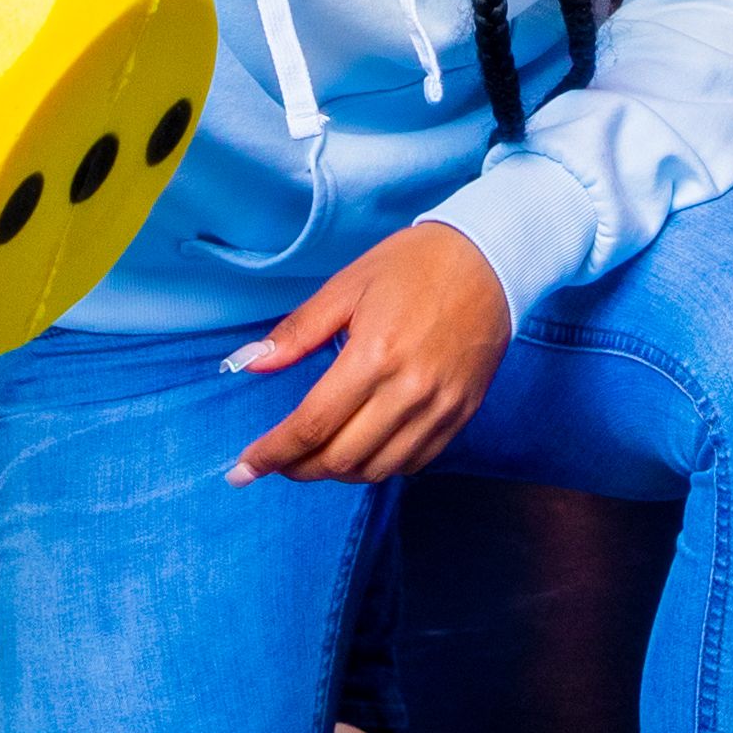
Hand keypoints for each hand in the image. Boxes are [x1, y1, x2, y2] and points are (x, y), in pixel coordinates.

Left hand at [226, 224, 508, 483]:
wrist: (490, 260)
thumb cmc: (414, 265)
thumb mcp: (346, 286)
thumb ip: (296, 333)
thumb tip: (246, 364)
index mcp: (374, 355)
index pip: (311, 426)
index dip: (271, 454)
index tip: (242, 469)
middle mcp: (409, 391)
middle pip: (340, 458)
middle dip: (297, 469)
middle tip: (274, 461)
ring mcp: (440, 408)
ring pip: (376, 469)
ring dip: (336, 472)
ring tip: (312, 457)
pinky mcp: (460, 415)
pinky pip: (412, 463)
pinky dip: (378, 466)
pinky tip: (359, 450)